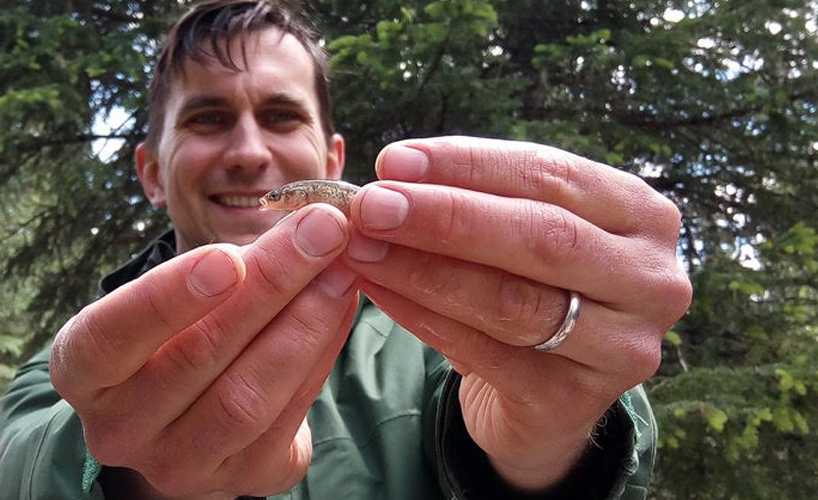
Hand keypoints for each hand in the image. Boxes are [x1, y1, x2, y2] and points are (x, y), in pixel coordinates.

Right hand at [50, 205, 358, 498]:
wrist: (197, 414)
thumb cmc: (184, 332)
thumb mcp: (183, 296)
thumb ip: (231, 265)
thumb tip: (308, 222)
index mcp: (84, 371)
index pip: (109, 338)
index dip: (166, 297)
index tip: (227, 257)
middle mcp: (120, 427)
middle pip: (196, 357)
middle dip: (270, 286)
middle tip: (322, 232)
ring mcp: (179, 463)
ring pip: (246, 398)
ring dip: (304, 325)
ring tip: (342, 272)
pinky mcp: (241, 478)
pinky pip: (287, 418)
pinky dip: (321, 356)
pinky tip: (342, 310)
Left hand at [343, 136, 691, 490]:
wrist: (550, 391)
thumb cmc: (535, 288)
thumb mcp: (523, 233)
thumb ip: (479, 200)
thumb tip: (394, 173)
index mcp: (643, 216)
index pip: (551, 174)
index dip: (468, 165)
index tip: (394, 161)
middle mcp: (651, 280)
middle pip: (540, 236)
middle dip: (445, 216)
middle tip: (370, 205)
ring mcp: (623, 347)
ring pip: (511, 299)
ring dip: (424, 269)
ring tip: (362, 247)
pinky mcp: (577, 401)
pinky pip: (486, 355)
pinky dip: (423, 319)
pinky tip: (378, 292)